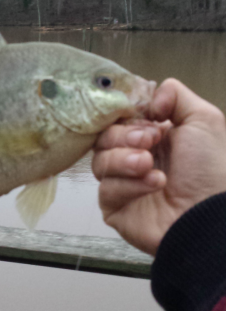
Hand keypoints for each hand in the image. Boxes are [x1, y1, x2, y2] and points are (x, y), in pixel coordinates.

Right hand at [92, 79, 225, 255]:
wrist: (208, 215)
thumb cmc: (210, 171)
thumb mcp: (203, 119)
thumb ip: (175, 94)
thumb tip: (149, 101)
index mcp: (153, 137)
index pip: (119, 119)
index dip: (127, 117)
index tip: (149, 122)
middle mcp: (135, 158)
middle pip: (104, 137)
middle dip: (125, 137)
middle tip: (149, 143)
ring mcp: (123, 184)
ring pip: (99, 162)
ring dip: (125, 160)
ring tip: (149, 166)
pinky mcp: (115, 208)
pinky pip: (106, 189)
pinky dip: (130, 185)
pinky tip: (154, 186)